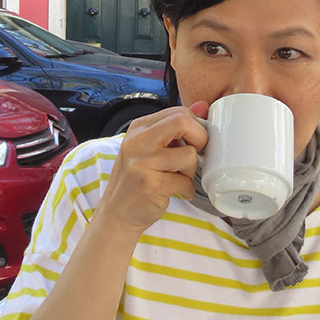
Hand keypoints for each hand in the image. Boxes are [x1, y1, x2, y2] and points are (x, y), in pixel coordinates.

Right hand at [95, 102, 209, 235]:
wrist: (116, 213)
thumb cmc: (137, 178)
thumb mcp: (150, 147)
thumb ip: (175, 126)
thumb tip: (203, 106)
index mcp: (138, 128)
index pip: (178, 112)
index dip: (195, 127)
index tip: (193, 142)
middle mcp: (138, 142)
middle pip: (183, 122)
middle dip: (199, 139)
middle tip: (194, 155)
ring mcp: (142, 163)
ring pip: (189, 155)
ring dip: (191, 171)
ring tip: (178, 178)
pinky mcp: (150, 185)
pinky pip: (185, 182)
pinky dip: (186, 190)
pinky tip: (176, 192)